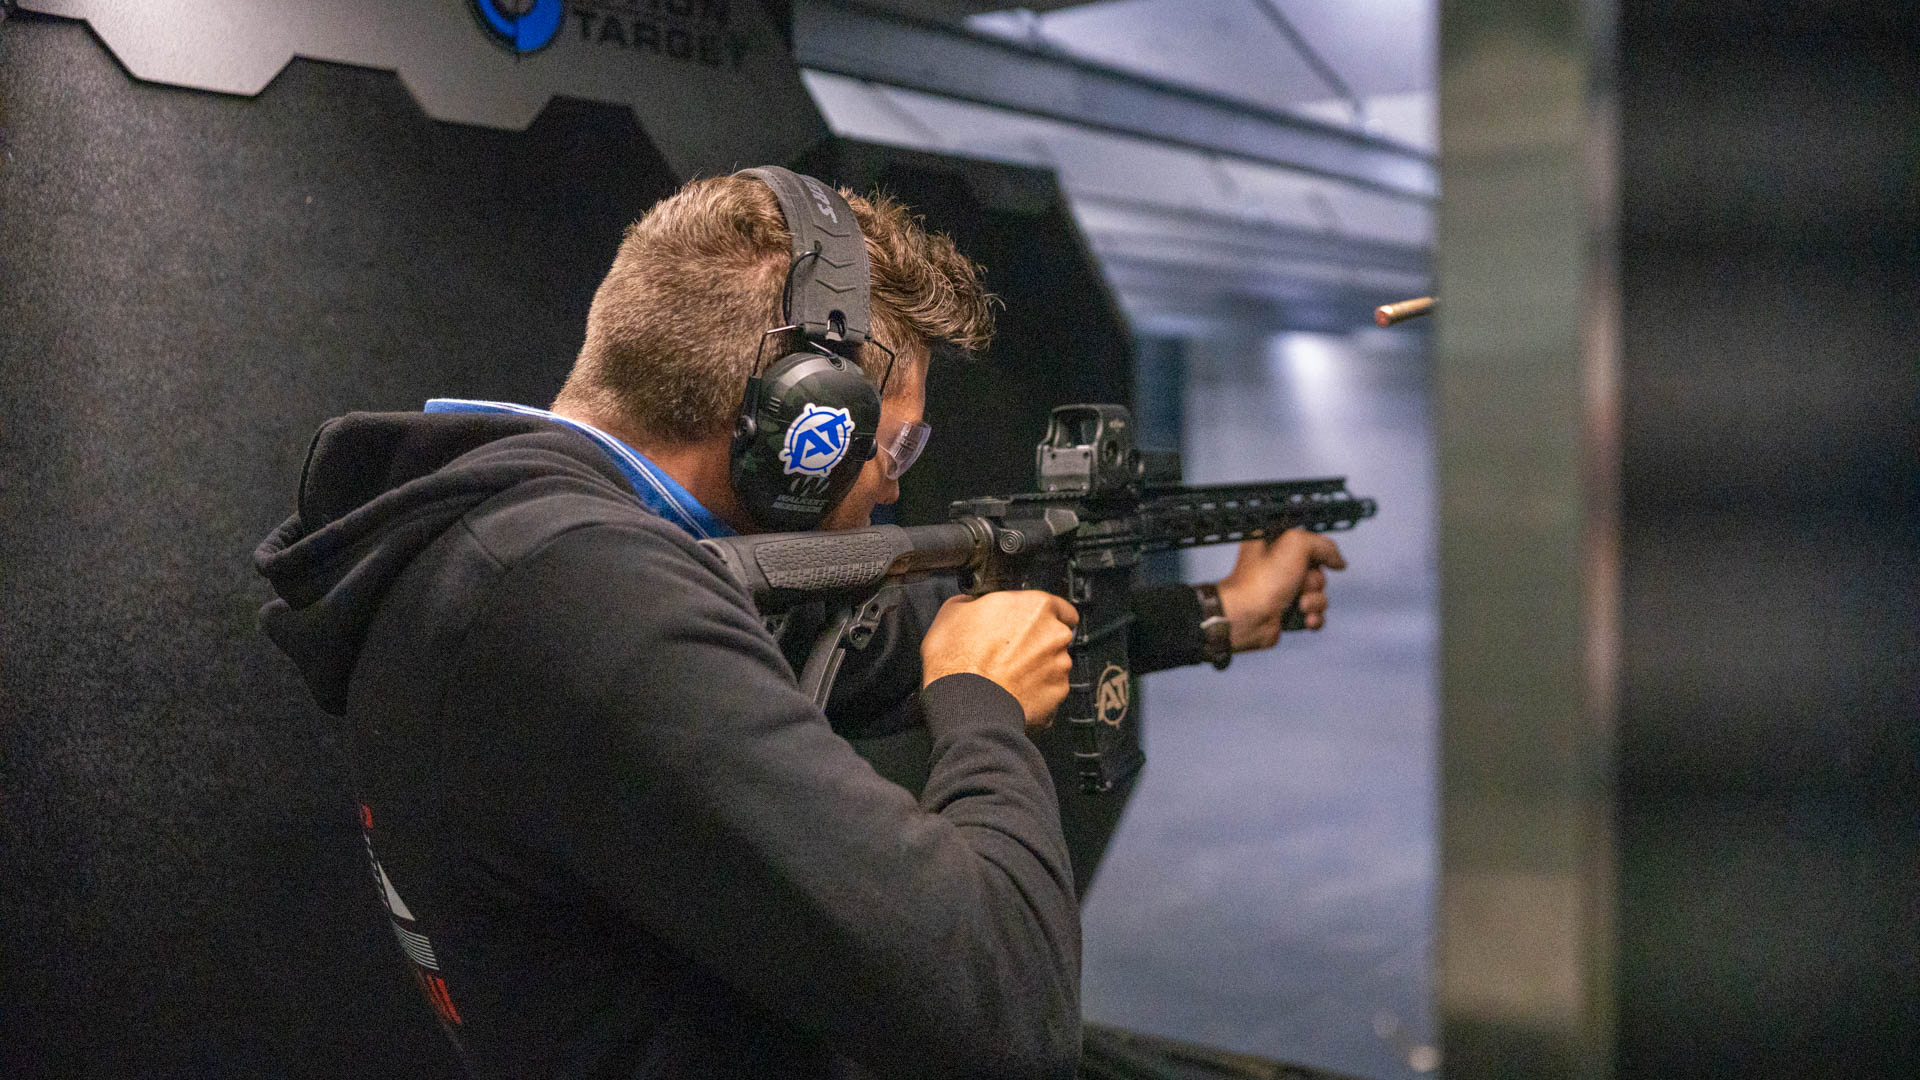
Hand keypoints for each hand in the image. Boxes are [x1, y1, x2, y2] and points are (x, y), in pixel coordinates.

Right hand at [921, 591, 1078, 727]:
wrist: (964, 705)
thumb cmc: (959, 660)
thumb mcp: (952, 613)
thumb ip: (975, 603)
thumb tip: (972, 605)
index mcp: (1036, 607)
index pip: (1060, 607)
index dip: (1044, 616)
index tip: (1033, 624)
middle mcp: (1054, 635)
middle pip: (1055, 636)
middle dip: (1037, 643)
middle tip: (1008, 651)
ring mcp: (1059, 666)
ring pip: (1053, 664)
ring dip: (1036, 668)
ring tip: (1006, 675)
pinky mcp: (1057, 694)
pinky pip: (1050, 689)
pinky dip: (1036, 692)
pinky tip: (1012, 692)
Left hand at [1212, 528, 1346, 650]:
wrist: (1247, 617)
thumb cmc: (1262, 580)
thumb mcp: (1296, 544)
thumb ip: (1323, 545)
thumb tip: (1339, 561)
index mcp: (1274, 544)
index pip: (1309, 542)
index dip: (1316, 552)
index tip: (1315, 560)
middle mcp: (1278, 566)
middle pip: (1318, 570)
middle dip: (1315, 581)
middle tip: (1300, 584)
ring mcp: (1283, 590)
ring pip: (1319, 593)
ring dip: (1315, 601)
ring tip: (1300, 605)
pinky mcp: (1288, 613)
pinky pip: (1315, 614)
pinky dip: (1314, 618)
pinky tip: (1306, 619)